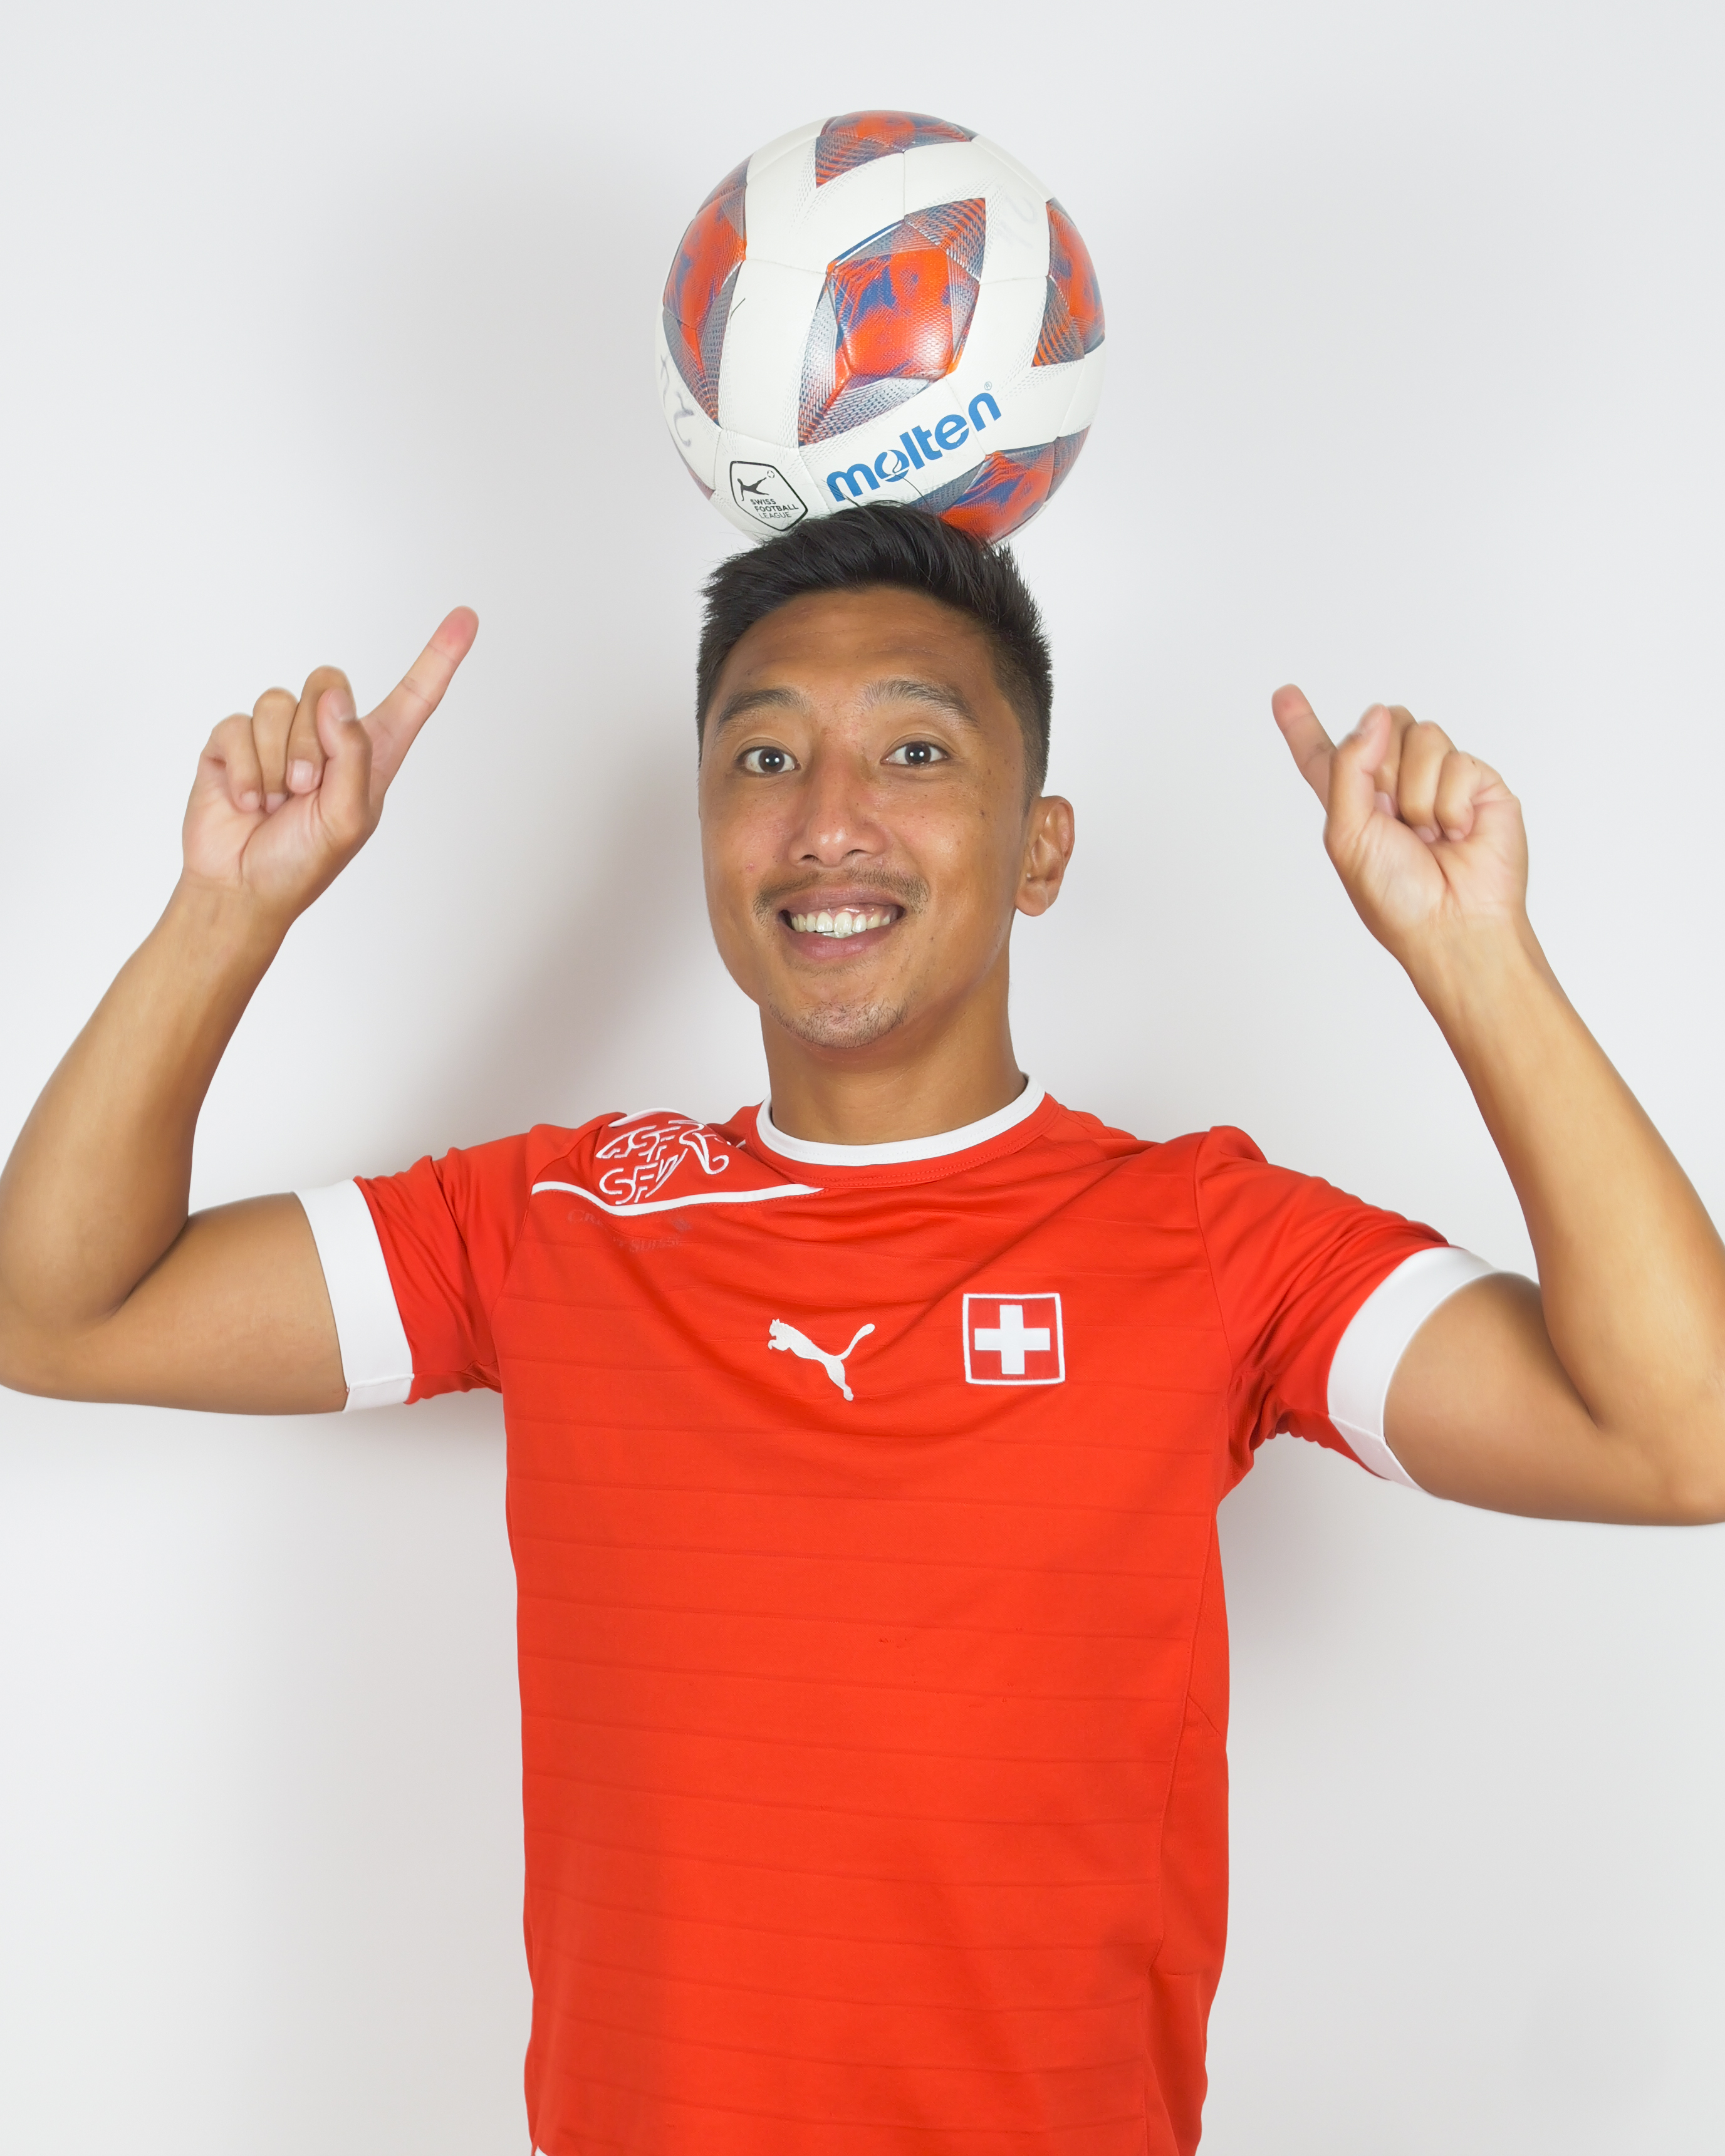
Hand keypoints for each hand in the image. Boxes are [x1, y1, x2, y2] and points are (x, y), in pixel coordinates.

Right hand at [181, 607, 478, 926]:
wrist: (241, 889)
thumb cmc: (302, 862)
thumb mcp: (347, 819)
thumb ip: (353, 755)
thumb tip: (335, 700)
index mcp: (371, 755)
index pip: (412, 698)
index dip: (438, 658)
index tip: (467, 617)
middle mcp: (327, 736)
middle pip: (327, 682)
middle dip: (312, 739)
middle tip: (305, 789)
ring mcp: (278, 735)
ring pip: (278, 702)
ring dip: (277, 760)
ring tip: (277, 801)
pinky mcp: (234, 741)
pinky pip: (237, 725)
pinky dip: (244, 770)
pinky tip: (248, 802)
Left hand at [1271, 688, 1528, 966]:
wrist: (1454, 923)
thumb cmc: (1396, 896)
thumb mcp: (1347, 834)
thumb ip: (1348, 767)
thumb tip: (1376, 714)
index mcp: (1353, 800)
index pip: (1324, 754)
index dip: (1302, 724)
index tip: (1284, 695)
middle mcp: (1395, 784)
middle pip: (1382, 724)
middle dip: (1384, 767)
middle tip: (1397, 819)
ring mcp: (1439, 779)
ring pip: (1422, 733)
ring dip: (1418, 791)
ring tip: (1429, 833)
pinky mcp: (1478, 782)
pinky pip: (1458, 760)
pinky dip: (1452, 802)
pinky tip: (1459, 831)